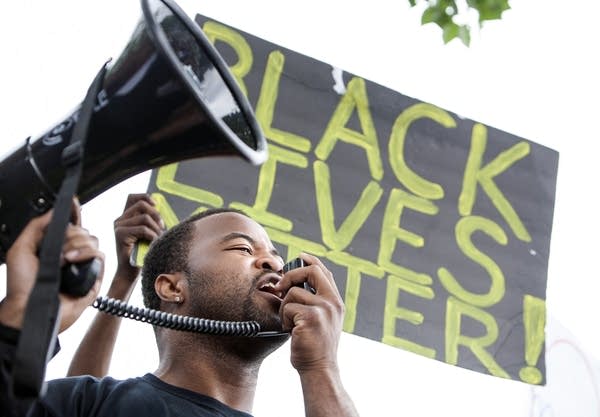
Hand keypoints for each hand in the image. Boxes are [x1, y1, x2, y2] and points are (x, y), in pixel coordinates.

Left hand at [0, 201, 104, 331]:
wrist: (30, 308)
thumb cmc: (22, 286)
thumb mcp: (20, 249)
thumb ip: (36, 227)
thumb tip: (54, 210)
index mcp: (56, 247)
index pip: (71, 225)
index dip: (75, 212)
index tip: (74, 203)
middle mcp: (72, 255)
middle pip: (83, 230)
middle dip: (71, 234)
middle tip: (58, 249)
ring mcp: (84, 265)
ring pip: (93, 240)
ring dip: (77, 245)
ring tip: (63, 259)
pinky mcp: (94, 277)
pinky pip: (99, 255)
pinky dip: (86, 254)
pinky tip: (73, 261)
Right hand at [113, 194, 162, 281]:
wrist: (130, 272)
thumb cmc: (142, 252)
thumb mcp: (148, 232)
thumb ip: (150, 220)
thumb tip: (160, 205)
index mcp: (125, 217)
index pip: (132, 197)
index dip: (145, 197)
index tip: (156, 205)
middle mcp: (119, 220)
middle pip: (142, 205)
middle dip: (156, 215)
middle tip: (161, 228)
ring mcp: (118, 226)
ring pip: (144, 217)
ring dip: (156, 228)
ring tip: (158, 238)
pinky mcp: (120, 234)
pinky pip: (143, 229)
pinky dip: (153, 236)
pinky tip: (153, 243)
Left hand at [274, 253, 344, 372]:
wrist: (319, 368)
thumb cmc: (315, 346)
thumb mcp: (322, 320)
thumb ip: (315, 302)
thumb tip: (292, 284)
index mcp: (336, 301)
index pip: (324, 272)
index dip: (311, 261)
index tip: (300, 256)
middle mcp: (332, 302)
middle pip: (310, 271)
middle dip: (291, 275)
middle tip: (280, 287)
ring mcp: (323, 309)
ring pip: (292, 293)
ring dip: (285, 308)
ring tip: (291, 324)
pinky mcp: (311, 318)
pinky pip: (287, 308)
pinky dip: (284, 320)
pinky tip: (292, 332)